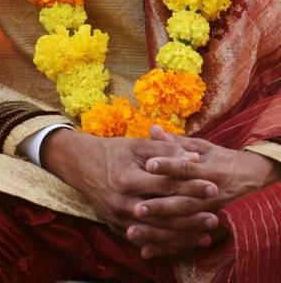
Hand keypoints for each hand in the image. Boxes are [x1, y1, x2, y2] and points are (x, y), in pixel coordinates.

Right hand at [41, 129, 217, 256]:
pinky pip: (149, 241)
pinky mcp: (118, 229)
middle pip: (165, 213)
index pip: (166, 186)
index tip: (213, 186)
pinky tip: (190, 240)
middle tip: (216, 211)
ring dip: (187, 232)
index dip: (191, 186)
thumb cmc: (111, 152)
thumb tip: (194, 156)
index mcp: (126, 179)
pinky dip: (171, 243)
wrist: (80, 165)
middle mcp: (122, 202)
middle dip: (193, 213)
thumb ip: (164, 150)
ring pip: (160, 232)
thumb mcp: (136, 145)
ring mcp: (119, 219)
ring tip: (209, 228)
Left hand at [129, 127, 280, 259]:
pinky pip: (184, 240)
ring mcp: (208, 212)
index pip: (186, 168)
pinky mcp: (205, 226)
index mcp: (208, 171)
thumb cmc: (218, 157)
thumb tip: (153, 129)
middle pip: (182, 202)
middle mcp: (209, 195)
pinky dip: (165, 248)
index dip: (167, 165)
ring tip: (132, 232)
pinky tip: (146, 252)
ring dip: (157, 231)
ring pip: (181, 225)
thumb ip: (175, 142)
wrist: (248, 176)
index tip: (147, 165)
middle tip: (136, 208)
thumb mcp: (200, 146)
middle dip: (159, 207)